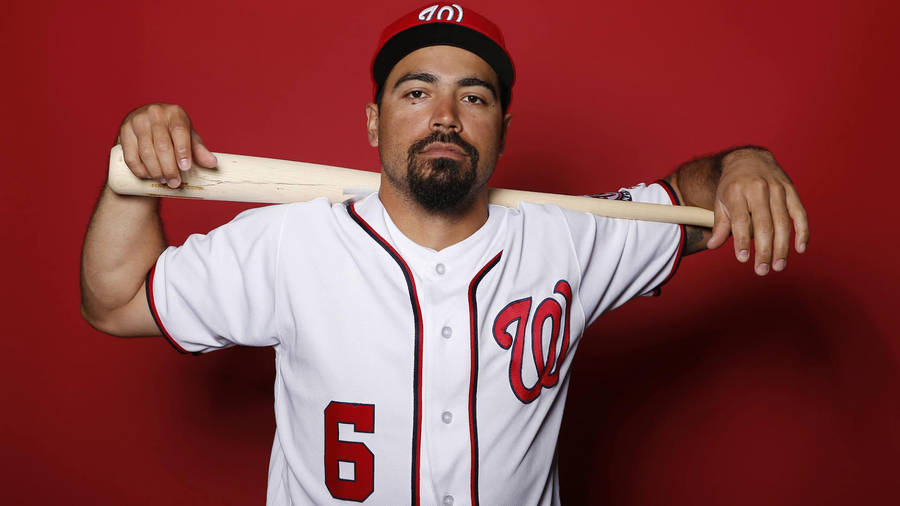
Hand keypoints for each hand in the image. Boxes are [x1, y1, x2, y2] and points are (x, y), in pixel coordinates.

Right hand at [116, 103, 217, 188]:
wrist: (148, 125)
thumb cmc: (173, 133)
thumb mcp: (189, 138)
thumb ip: (199, 150)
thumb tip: (212, 163)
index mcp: (175, 113)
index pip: (179, 131)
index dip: (183, 151)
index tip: (185, 168)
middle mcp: (155, 113)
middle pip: (162, 145)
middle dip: (169, 168)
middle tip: (174, 183)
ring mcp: (137, 121)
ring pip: (146, 152)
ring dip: (155, 170)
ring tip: (164, 181)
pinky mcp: (124, 131)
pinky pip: (130, 155)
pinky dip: (139, 169)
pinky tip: (148, 176)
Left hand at [706, 148, 808, 274]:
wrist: (749, 158)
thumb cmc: (732, 185)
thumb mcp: (720, 200)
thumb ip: (719, 224)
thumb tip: (713, 245)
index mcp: (737, 191)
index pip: (740, 220)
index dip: (742, 240)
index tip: (743, 258)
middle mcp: (758, 188)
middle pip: (764, 224)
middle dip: (764, 250)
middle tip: (761, 270)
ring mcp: (777, 189)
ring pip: (783, 222)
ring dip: (782, 247)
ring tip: (778, 266)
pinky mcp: (791, 190)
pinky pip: (799, 213)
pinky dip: (802, 232)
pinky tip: (800, 248)